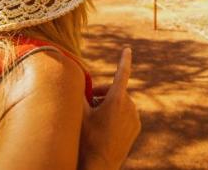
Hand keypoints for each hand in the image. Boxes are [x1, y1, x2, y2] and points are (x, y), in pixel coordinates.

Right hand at [79, 48, 140, 169]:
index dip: (124, 59)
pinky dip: (117, 115)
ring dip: (109, 104)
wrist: (101, 165)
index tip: (128, 49)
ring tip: (95, 115)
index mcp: (117, 99)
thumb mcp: (79, 115)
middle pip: (115, 91)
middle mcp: (129, 106)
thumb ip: (77, 94)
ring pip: (121, 103)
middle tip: (89, 101)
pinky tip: (105, 124)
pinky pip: (127, 114)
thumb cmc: (87, 139)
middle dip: (102, 93)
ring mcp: (134, 117)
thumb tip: (71, 78)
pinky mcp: (136, 128)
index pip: (122, 73)